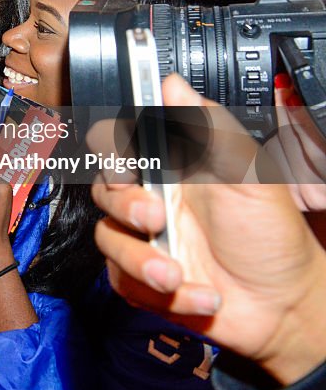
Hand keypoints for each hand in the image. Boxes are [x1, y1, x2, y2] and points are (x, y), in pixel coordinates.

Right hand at [91, 74, 325, 385]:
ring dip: (140, 260)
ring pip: (107, 239)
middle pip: (104, 189)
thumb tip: (173, 84)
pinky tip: (201, 295)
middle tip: (156, 217)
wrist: (285, 304)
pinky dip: (161, 294)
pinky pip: (124, 282)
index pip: (119, 144)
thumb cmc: (271, 235)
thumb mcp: (248, 175)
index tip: (128, 162)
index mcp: (172, 168)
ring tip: (177, 274)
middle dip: (125, 205)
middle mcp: (153, 199)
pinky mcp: (143, 280)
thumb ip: (209, 128)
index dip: (111, 149)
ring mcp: (145, 240)